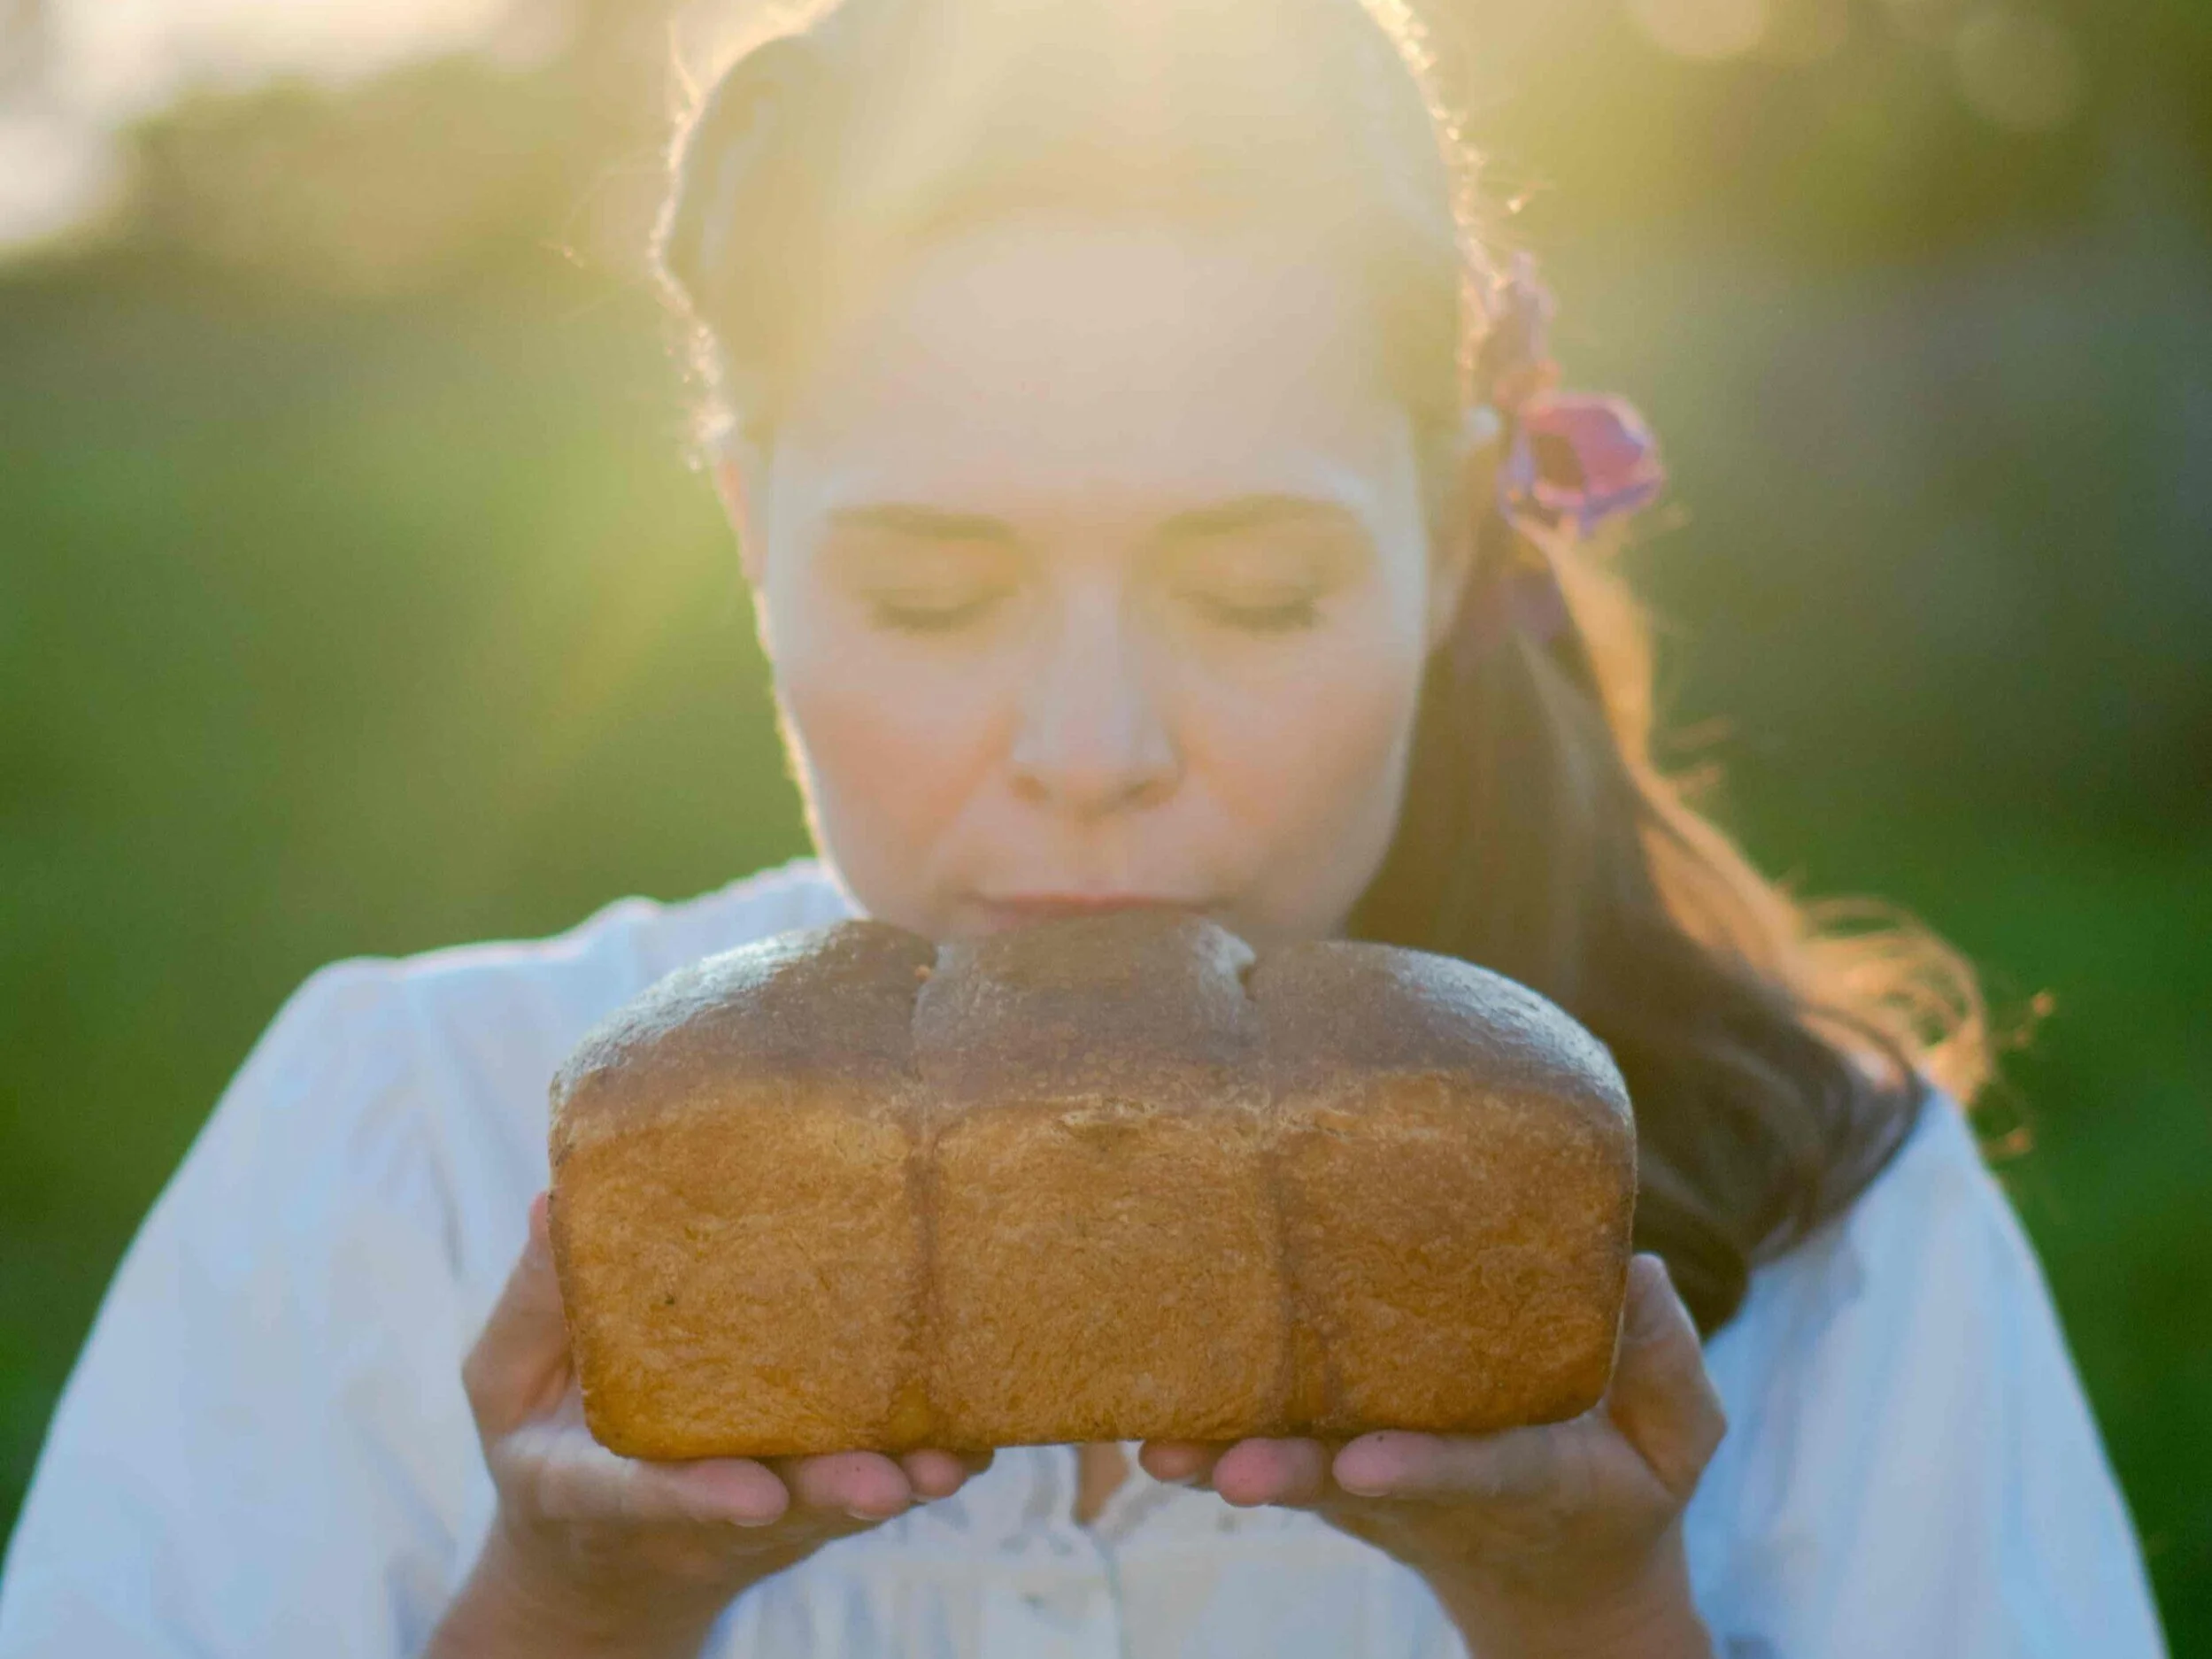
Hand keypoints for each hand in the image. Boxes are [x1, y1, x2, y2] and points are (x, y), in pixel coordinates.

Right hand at [424, 1191, 993, 1658]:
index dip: (703, 1496)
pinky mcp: (821, 1499)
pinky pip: (888, 1478)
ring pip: (845, 1504)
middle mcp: (700, 1510)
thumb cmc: (553, 1446)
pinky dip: (935, 1452)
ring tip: (953, 1457)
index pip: (650, 1499)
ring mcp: (771, 1513)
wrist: (600, 1562)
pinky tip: (980, 1420)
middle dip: (837, 1495)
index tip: (754, 1497)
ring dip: (904, 1478)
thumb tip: (556, 1200)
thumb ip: (534, 1304)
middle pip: (779, 1513)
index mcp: (600, 1490)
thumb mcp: (505, 1385)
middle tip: (892, 1483)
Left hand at [1138, 1254, 1724, 1658]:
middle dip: (1285, 1474)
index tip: (1364, 1464)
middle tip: (1221, 1472)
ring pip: (1293, 1472)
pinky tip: (1149, 1411)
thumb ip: (1668, 1363)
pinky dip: (1214, 1434)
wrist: (1556, 1580)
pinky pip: (1272, 1447)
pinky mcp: (1336, 1469)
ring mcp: (1374, 1486)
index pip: (1470, 1474)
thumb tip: (1634, 1271)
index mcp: (1526, 1479)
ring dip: (1224, 1458)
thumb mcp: (1679, 1441)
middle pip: (1349, 1483)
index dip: (1418, 1467)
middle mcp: (1431, 1491)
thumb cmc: (1621, 1484)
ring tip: (1158, 1448)